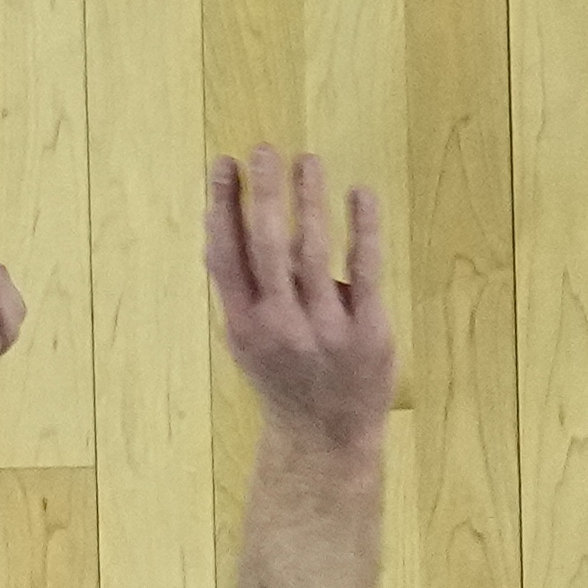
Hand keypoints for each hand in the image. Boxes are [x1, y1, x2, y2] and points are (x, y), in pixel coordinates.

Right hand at [204, 147, 393, 455]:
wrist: (324, 438)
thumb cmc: (282, 378)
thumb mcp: (245, 339)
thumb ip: (236, 286)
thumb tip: (218, 221)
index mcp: (243, 324)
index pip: (226, 254)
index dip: (223, 206)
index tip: (224, 165)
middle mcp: (280, 325)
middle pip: (268, 245)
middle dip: (264, 192)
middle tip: (264, 149)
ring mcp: (326, 329)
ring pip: (313, 250)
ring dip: (309, 199)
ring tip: (307, 160)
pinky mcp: (369, 331)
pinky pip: (366, 270)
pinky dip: (363, 228)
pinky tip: (360, 193)